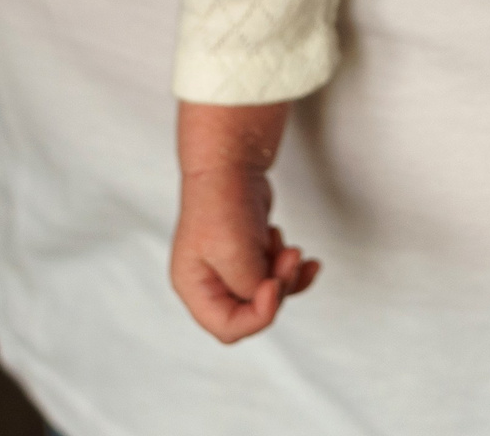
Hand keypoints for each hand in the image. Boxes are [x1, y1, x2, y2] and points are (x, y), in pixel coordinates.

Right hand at [171, 101, 318, 343]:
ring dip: (286, 275)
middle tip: (289, 259)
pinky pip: (275, 277)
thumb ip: (252, 289)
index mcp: (194, 287)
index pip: (229, 327)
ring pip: (269, 295)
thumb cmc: (223, 201)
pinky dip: (290, 267)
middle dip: (278, 288)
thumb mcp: (235, 254)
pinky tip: (295, 250)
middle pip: (252, 312)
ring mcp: (230, 270)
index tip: (275, 285)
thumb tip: (270, 302)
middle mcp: (209, 283)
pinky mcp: (249, 257)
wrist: (232, 162)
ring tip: (289, 248)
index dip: (259, 315)